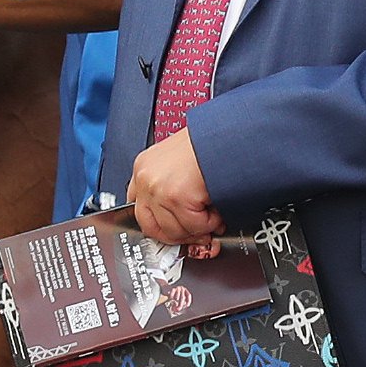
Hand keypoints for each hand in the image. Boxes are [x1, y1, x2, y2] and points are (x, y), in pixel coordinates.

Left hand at [127, 129, 220, 244]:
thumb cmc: (210, 139)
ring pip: (175, 230)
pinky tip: (217, 209)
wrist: (229, 132)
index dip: (157, 222)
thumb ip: (171, 182)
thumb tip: (178, 213)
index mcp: (144, 166)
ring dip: (198, 228)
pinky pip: (195, 226)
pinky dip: (210, 223)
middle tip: (195, 231)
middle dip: (175, 234)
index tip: (171, 228)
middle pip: (150, 226)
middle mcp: (146, 178)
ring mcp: (159, 190)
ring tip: (212, 213)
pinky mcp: (178, 198)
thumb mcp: (179, 156)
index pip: (136, 206)